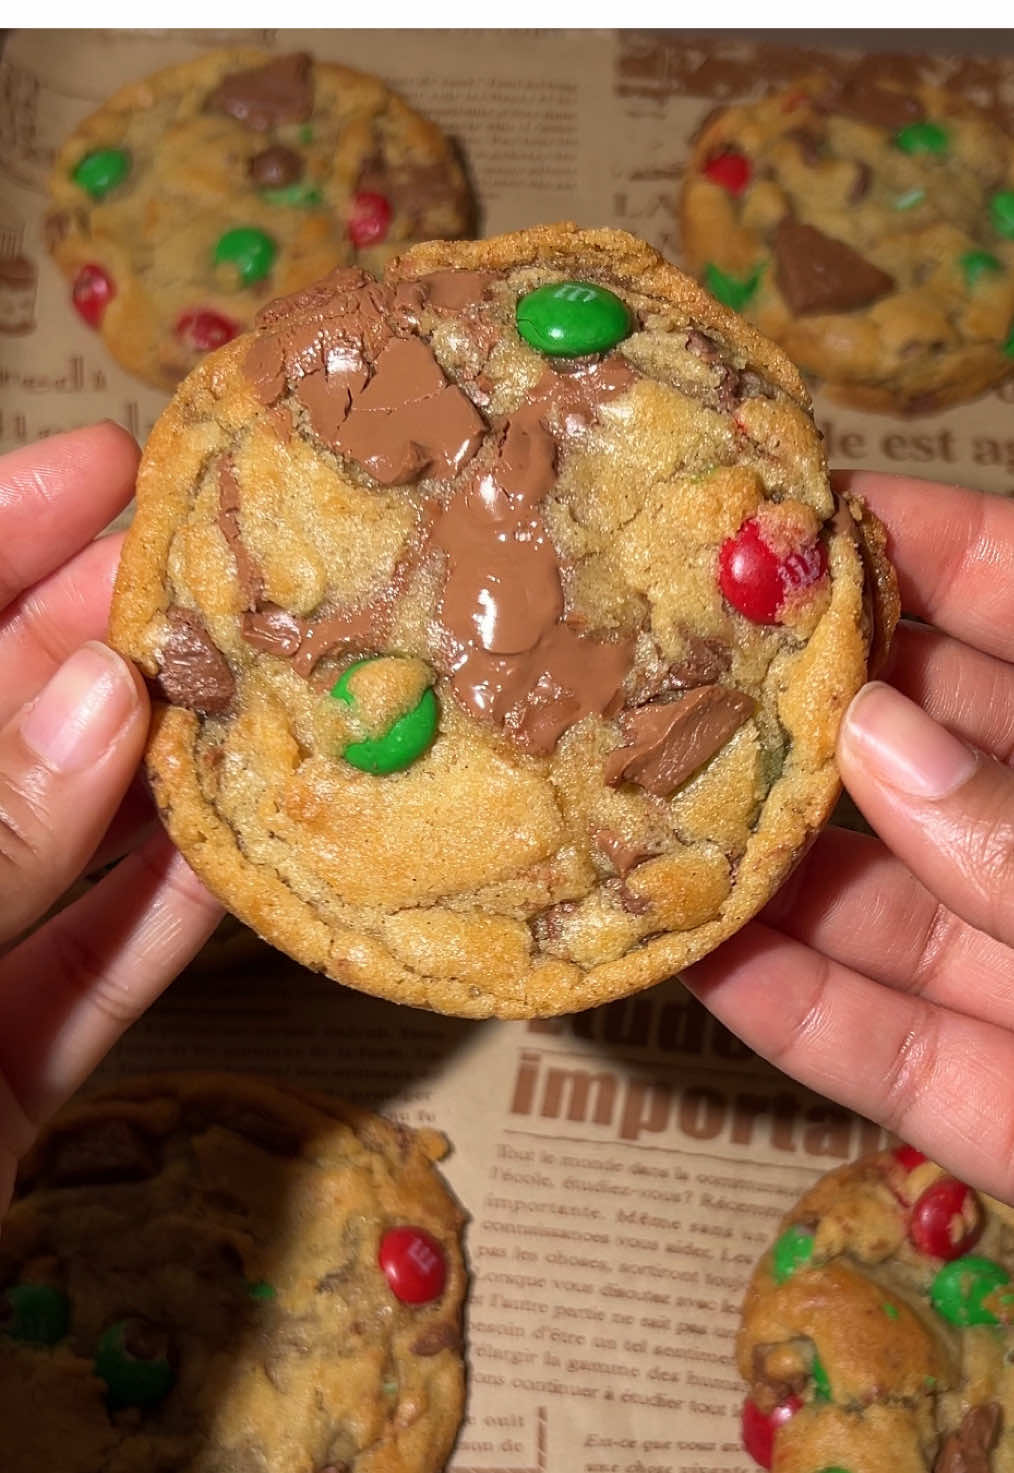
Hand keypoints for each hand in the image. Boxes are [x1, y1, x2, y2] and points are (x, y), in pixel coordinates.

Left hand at [0, 424, 221, 1214]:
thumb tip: (102, 702)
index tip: (107, 468)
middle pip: (1, 726)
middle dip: (113, 640)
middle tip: (233, 575)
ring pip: (69, 848)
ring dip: (174, 774)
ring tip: (278, 688)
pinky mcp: (0, 1081)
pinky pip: (100, 980)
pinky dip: (176, 919)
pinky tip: (253, 845)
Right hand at [686, 470, 1013, 1202]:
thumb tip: (876, 741)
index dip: (905, 545)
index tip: (775, 514)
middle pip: (919, 749)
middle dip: (789, 705)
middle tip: (655, 661)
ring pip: (878, 904)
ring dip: (756, 864)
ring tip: (627, 807)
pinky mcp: (1010, 1110)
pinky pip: (883, 1052)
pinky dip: (787, 1013)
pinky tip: (682, 956)